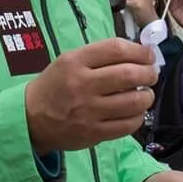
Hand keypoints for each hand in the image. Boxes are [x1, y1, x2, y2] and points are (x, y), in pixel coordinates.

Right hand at [24, 39, 158, 152]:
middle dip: (149, 73)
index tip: (149, 55)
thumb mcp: (69, 61)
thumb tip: (139, 55)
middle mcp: (82, 85)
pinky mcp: (94, 133)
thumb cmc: (55, 86)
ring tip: (145, 94)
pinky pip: (128, 125)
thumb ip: (100, 56)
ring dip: (147, 96)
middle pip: (129, 74)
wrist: (31, 118)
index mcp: (75, 62)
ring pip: (133, 101)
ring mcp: (89, 111)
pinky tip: (134, 112)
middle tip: (151, 74)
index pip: (116, 49)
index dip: (140, 51)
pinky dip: (138, 116)